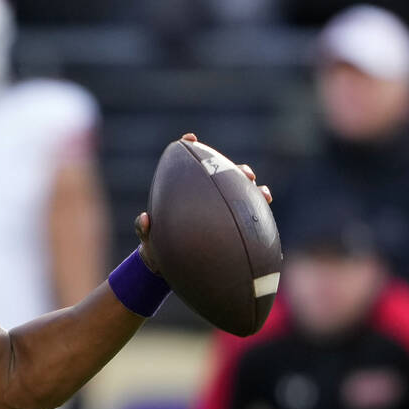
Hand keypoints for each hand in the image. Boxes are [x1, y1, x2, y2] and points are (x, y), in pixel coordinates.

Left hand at [134, 133, 272, 273]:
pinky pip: (247, 217)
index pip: (187, 165)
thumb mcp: (148, 240)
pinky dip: (257, 211)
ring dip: (251, 187)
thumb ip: (143, 229)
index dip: (190, 147)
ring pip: (240, 193)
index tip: (190, 139)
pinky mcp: (231, 226)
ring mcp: (220, 210)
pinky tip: (264, 208)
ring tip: (257, 187)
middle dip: (233, 169)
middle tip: (241, 172)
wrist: (169, 268)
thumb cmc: (157, 248)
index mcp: (184, 193)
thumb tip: (144, 219)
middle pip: (223, 175)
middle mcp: (205, 197)